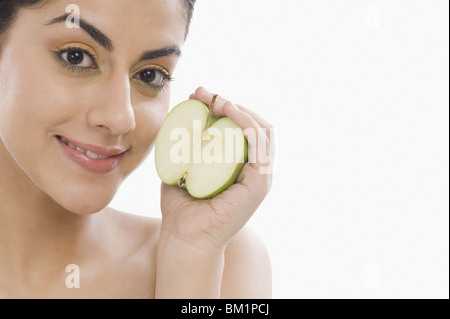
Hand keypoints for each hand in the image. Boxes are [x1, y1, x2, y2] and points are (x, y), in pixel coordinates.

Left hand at [159, 87, 273, 250]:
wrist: (184, 238)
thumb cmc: (182, 208)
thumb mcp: (182, 169)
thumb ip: (184, 148)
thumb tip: (176, 120)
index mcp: (242, 168)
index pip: (243, 129)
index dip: (225, 108)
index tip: (198, 96)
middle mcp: (256, 171)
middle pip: (254, 125)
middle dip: (230, 103)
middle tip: (203, 93)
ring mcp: (261, 177)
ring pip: (261, 130)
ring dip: (238, 108)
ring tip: (214, 99)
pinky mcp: (260, 183)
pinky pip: (258, 143)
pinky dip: (245, 122)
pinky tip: (227, 110)